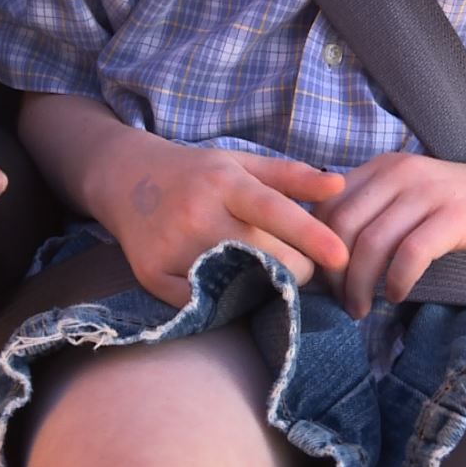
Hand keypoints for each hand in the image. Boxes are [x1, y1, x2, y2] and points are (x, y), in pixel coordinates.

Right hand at [88, 137, 348, 306]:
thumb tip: (339, 186)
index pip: (273, 210)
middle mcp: (196, 214)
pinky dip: (227, 300)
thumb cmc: (197, 174)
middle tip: (295, 264)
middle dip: (295, 268)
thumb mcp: (242, 163)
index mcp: (223, 182)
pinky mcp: (152, 276)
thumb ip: (292, 177)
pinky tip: (228, 284)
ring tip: (263, 271)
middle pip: (263, 257)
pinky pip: (206, 303)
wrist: (124, 179)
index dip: (309, 235)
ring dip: (264, 287)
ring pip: (238, 285)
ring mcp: (171, 248)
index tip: (341, 257)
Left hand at [314, 152, 465, 318]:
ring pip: (372, 243)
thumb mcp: (407, 200)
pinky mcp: (457, 215)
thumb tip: (325, 260)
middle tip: (343, 303)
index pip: (326, 208)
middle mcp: (400, 173)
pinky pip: (412, 252)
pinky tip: (396, 295)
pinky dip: (397, 279)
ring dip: (360, 285)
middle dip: (335, 274)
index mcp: (381, 168)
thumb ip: (372, 215)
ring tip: (362, 309)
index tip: (325, 283)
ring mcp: (429, 192)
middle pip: (342, 228)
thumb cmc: (461, 208)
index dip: (318, 250)